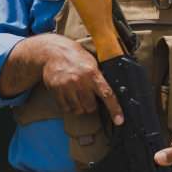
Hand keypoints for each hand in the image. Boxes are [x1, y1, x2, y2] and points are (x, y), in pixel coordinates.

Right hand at [0, 34, 122, 125]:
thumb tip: (108, 93)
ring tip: (78, 95)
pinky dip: (69, 105)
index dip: (114, 109)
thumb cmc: (74, 56)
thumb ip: (98, 76)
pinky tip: (69, 96)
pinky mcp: (57, 91)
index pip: (107, 94)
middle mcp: (80, 81)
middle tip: (89, 97)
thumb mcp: (91, 62)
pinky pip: (66, 108)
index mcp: (92, 73)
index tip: (119, 120)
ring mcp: (67, 87)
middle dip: (92, 106)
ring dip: (80, 107)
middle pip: (91, 107)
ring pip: (78, 110)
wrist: (52, 51)